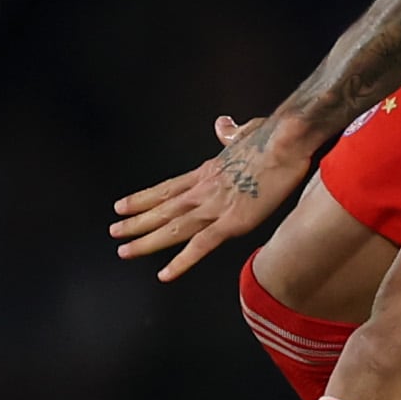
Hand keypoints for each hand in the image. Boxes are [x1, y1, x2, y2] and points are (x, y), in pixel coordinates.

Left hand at [112, 111, 318, 282]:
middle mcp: (204, 190)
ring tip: (124, 251)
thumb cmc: (273, 135)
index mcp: (207, 172)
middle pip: (162, 209)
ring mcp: (215, 207)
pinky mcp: (232, 222)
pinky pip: (201, 245)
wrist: (287, 140)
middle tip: (113, 231)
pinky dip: (181, 261)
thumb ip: (230, 134)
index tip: (122, 205)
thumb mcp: (246, 131)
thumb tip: (222, 125)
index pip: (167, 188)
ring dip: (146, 241)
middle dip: (136, 222)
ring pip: (172, 228)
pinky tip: (165, 274)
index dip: (143, 198)